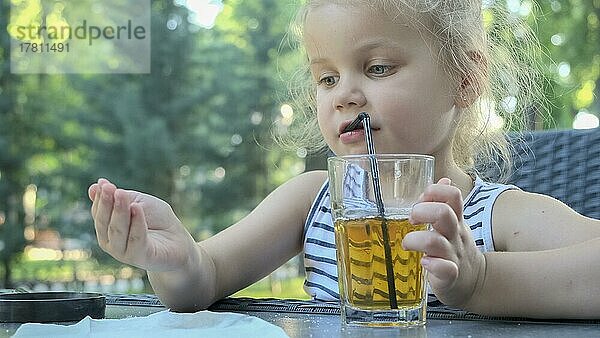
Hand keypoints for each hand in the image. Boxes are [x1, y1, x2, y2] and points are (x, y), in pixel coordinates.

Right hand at [88, 178, 197, 271]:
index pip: (98, 212)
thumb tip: (93, 187)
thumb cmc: (157, 220)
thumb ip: (118, 197)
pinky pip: (136, 240)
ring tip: (121, 194)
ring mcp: (123, 252)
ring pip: (117, 231)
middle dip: (106, 203)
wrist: (178, 239)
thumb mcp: (138, 202)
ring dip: (119, 211)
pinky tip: (136, 208)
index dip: (100, 198)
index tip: (104, 184)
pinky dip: (136, 223)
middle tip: (109, 187)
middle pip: (103, 222)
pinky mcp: (140, 257)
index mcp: (107, 228)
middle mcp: (111, 242)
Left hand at [402, 178, 485, 308]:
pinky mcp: (450, 276)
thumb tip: (442, 180)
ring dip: (416, 240)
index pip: (452, 195)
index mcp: (456, 219)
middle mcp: (455, 235)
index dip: (434, 192)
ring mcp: (453, 255)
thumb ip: (445, 203)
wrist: (475, 281)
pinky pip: (444, 269)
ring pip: (436, 241)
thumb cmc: (455, 247)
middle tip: (411, 220)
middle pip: (444, 213)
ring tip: (408, 244)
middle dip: (422, 211)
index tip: (420, 201)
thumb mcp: (455, 222)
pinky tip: (424, 263)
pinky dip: (432, 265)